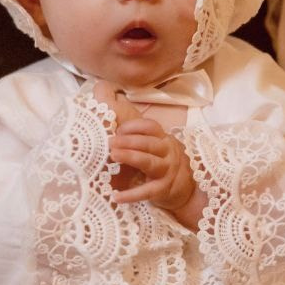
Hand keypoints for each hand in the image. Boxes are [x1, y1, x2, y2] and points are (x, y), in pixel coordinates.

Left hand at [94, 82, 198, 217]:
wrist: (183, 187)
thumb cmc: (157, 158)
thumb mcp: (148, 140)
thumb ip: (127, 120)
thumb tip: (101, 88)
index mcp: (161, 137)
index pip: (150, 126)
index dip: (134, 126)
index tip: (117, 128)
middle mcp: (166, 151)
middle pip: (149, 143)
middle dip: (129, 140)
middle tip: (109, 142)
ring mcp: (166, 171)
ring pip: (149, 162)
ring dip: (131, 158)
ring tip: (113, 156)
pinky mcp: (162, 189)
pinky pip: (146, 192)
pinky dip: (131, 195)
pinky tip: (116, 196)